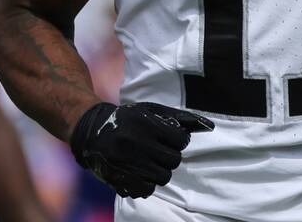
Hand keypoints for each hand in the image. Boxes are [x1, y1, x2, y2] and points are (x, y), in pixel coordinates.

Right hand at [69, 101, 213, 197]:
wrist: (91, 131)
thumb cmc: (128, 119)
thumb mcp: (151, 111)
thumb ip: (181, 118)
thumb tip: (210, 127)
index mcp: (144, 123)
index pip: (180, 140)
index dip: (178, 140)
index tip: (169, 138)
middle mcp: (134, 143)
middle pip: (174, 160)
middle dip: (170, 155)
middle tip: (159, 150)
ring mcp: (126, 163)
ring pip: (163, 177)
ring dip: (160, 170)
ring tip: (149, 160)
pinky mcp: (119, 179)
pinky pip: (147, 190)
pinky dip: (147, 182)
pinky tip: (139, 171)